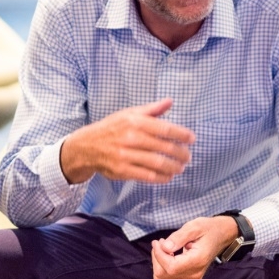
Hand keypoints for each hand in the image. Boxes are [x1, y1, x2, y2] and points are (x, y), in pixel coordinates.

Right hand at [59, 99, 194, 183]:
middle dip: (181, 153)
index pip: (165, 128)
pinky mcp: (123, 170)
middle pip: (164, 147)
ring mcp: (126, 155)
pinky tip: (168, 176)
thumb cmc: (112, 128)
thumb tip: (170, 101)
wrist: (87, 146)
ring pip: (158, 163)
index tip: (192, 139)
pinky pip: (147, 176)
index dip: (182, 134)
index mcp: (135, 121)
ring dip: (174, 167)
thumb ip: (151, 109)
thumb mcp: (129, 114)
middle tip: (188, 156)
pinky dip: (161, 178)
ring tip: (181, 167)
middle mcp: (131, 138)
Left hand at [151, 215, 237, 278]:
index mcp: (198, 261)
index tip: (157, 242)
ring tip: (164, 248)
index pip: (170, 266)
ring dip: (158, 263)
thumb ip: (178, 237)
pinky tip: (168, 256)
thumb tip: (164, 247)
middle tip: (161, 242)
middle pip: (163, 274)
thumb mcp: (193, 227)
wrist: (221, 237)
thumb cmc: (207, 229)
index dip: (159, 255)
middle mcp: (195, 275)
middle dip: (157, 257)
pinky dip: (162, 268)